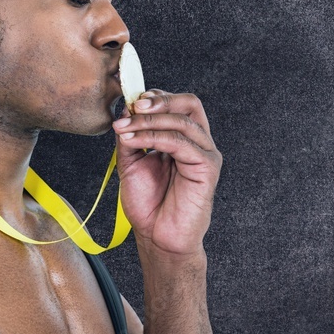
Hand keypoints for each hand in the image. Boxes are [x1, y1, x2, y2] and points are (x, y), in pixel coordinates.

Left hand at [112, 90, 221, 258]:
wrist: (157, 236)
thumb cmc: (148, 204)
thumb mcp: (131, 162)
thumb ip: (131, 136)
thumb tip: (125, 110)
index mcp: (183, 138)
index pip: (178, 104)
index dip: (156, 97)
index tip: (131, 103)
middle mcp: (197, 143)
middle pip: (188, 104)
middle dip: (159, 100)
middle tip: (133, 107)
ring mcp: (205, 154)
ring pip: (182, 121)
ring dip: (150, 121)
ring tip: (125, 129)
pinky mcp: (208, 167)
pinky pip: (182, 142)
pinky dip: (155, 137)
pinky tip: (136, 140)